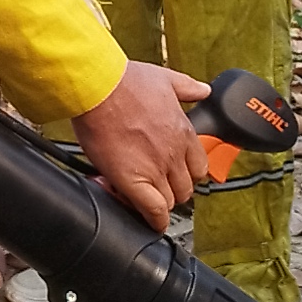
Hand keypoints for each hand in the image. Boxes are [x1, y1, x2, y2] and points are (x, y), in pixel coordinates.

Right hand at [73, 61, 207, 232]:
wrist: (99, 86)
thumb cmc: (124, 81)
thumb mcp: (165, 78)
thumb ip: (188, 88)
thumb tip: (203, 90)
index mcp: (183, 131)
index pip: (199, 167)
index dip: (186, 174)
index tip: (175, 174)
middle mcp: (174, 153)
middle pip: (186, 188)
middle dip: (172, 190)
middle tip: (154, 186)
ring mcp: (155, 169)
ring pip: (170, 202)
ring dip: (159, 203)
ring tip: (142, 198)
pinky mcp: (134, 181)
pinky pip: (153, 211)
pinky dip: (154, 221)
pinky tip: (149, 222)